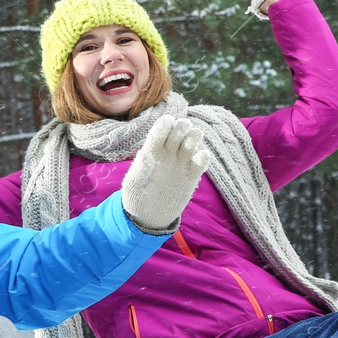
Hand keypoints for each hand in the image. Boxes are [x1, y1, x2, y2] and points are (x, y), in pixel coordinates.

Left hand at [120, 115, 209, 232]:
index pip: (159, 131)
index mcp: (152, 151)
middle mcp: (168, 153)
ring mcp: (181, 163)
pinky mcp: (192, 175)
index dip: (165, 124)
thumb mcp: (133, 186)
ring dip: (193, 137)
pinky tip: (202, 157)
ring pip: (192, 142)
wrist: (150, 217)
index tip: (169, 120)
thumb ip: (139, 170)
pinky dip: (204, 156)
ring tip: (190, 144)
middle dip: (181, 127)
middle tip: (183, 129)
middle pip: (178, 131)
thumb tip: (146, 153)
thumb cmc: (136, 198)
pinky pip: (201, 161)